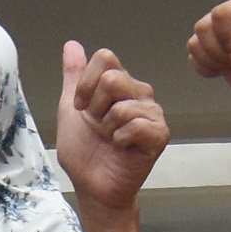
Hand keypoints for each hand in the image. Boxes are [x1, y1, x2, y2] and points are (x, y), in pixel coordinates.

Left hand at [55, 42, 166, 216]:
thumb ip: (73, 76)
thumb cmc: (85, 153)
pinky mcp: (159, 134)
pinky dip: (119, 139)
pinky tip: (121, 148)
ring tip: (110, 139)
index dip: (86, 82)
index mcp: (120, 84)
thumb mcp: (70, 109)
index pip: (106, 57)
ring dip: (106, 127)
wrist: (93, 186)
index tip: (80, 107)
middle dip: (95, 107)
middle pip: (113, 78)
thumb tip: (72, 45)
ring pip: (122, 104)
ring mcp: (152, 113)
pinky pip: (135, 125)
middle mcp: (139, 94)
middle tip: (98, 126)